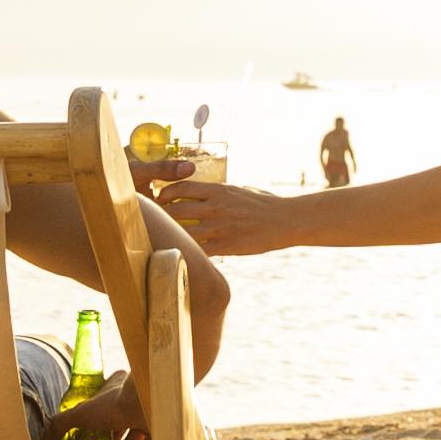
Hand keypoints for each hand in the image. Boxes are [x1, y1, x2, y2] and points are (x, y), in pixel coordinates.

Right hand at [60, 372, 155, 439]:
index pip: (105, 407)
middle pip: (120, 429)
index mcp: (117, 392)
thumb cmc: (115, 403)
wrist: (148, 404)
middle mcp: (135, 403)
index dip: (97, 425)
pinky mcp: (162, 432)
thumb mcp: (81, 413)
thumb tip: (46, 435)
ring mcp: (150, 417)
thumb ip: (63, 423)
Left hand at [147, 176, 298, 255]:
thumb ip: (219, 191)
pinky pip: (197, 250)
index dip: (166, 192)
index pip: (180, 187)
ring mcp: (218, 228)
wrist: (284, 221)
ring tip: (164, 236)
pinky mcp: (224, 246)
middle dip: (162, 214)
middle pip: (175, 209)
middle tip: (156, 218)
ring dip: (171, 233)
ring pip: (182, 231)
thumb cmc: (264, 203)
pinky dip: (187, 251)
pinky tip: (182, 252)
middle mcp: (214, 208)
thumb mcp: (239, 190)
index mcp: (217, 190)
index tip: (161, 197)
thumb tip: (206, 191)